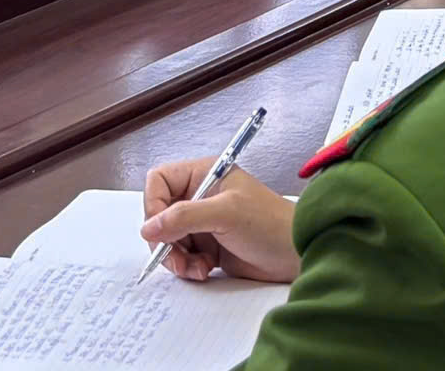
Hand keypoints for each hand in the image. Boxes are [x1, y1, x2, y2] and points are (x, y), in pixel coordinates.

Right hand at [141, 160, 299, 282]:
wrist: (295, 254)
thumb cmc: (271, 224)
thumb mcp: (226, 214)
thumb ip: (185, 217)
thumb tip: (149, 227)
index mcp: (205, 174)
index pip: (159, 181)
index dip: (153, 205)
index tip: (160, 228)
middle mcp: (201, 195)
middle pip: (159, 215)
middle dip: (165, 240)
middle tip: (176, 257)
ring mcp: (204, 221)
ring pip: (168, 239)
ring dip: (177, 258)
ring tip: (198, 267)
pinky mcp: (208, 245)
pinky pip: (181, 256)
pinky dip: (187, 266)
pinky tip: (206, 270)